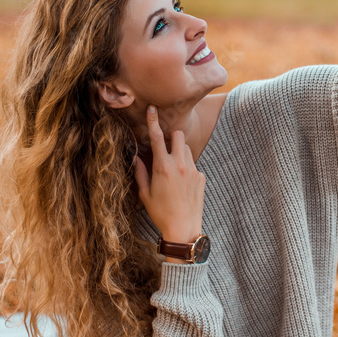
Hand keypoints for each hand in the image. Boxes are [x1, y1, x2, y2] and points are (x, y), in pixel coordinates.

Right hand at [132, 105, 204, 255]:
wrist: (183, 228)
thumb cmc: (160, 213)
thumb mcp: (144, 194)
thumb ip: (140, 173)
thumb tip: (136, 158)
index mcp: (162, 166)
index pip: (156, 137)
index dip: (153, 121)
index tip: (152, 108)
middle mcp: (180, 165)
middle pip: (178, 135)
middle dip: (171, 136)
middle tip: (165, 146)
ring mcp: (193, 170)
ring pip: (186, 148)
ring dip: (179, 151)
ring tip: (172, 167)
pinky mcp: (202, 177)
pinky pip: (193, 165)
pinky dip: (186, 168)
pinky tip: (181, 184)